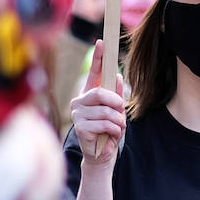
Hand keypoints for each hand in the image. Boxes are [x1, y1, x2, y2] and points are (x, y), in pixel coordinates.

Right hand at [70, 39, 124, 166]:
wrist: (101, 156)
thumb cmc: (108, 132)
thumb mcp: (116, 111)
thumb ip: (115, 95)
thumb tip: (116, 75)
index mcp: (88, 95)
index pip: (94, 73)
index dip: (98, 58)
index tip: (102, 42)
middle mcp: (79, 102)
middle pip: (100, 93)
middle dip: (116, 103)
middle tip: (121, 113)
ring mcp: (77, 115)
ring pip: (106, 110)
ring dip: (118, 121)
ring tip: (117, 129)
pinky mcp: (80, 128)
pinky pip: (105, 123)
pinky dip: (115, 130)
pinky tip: (112, 136)